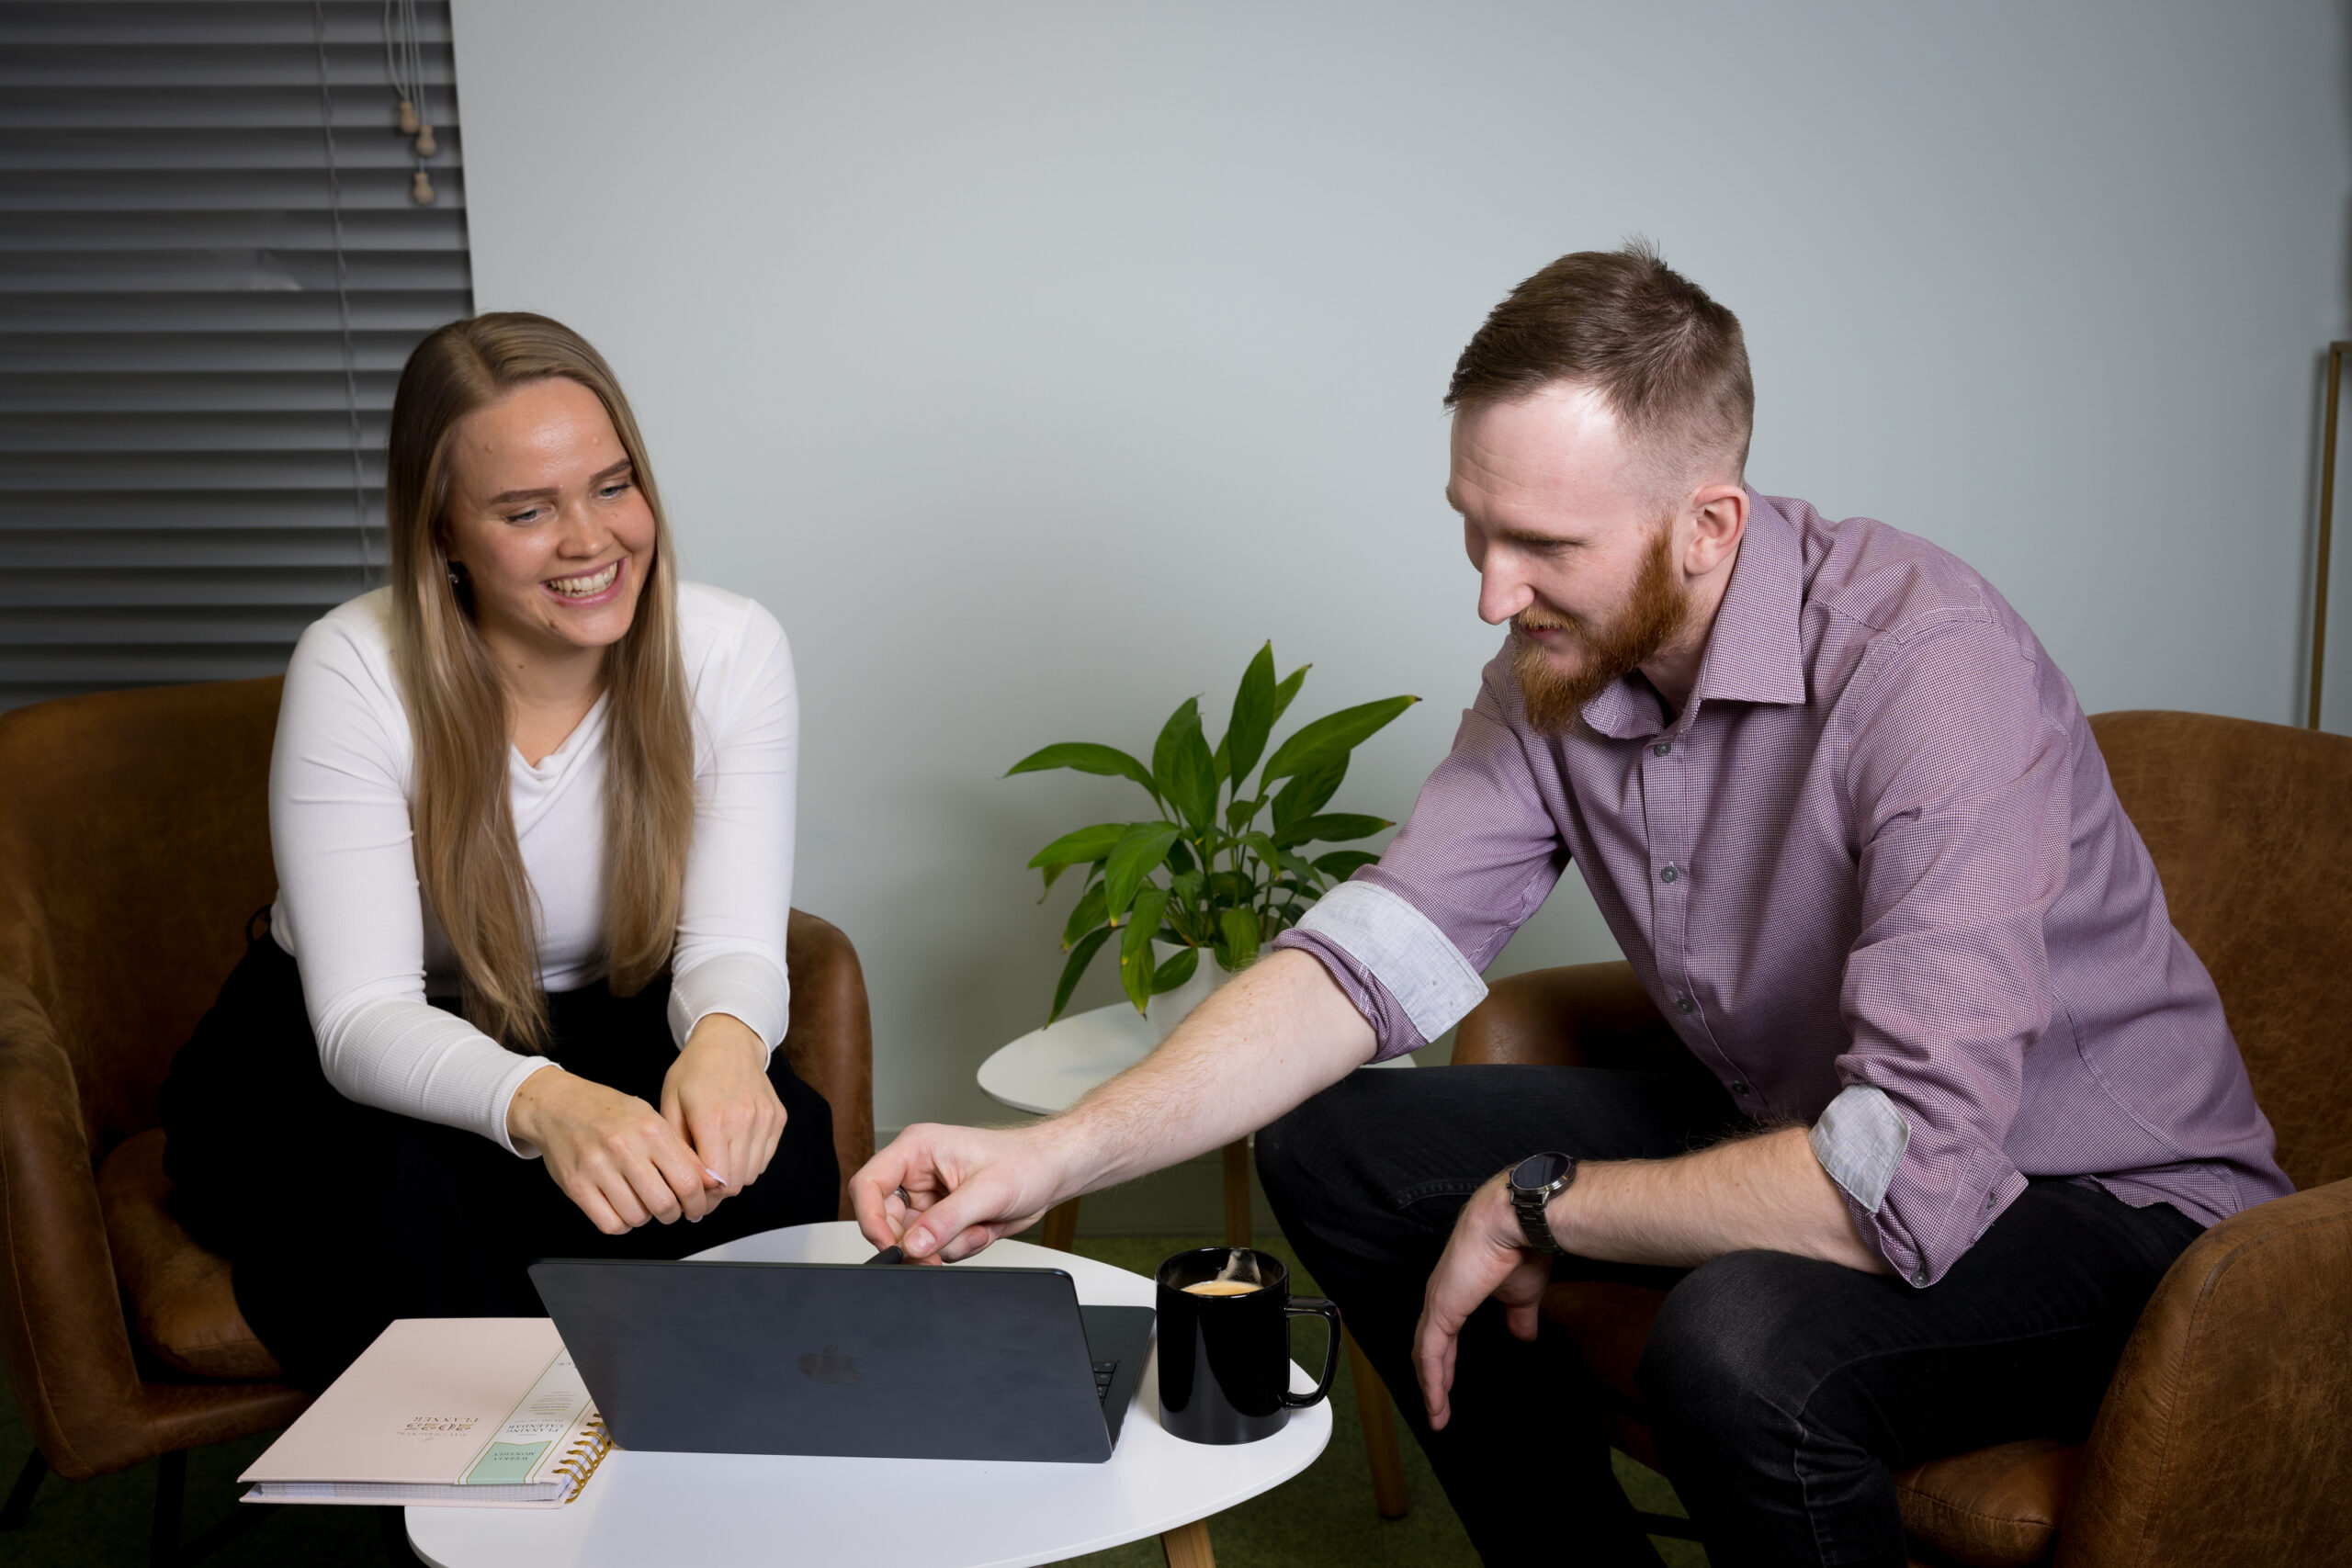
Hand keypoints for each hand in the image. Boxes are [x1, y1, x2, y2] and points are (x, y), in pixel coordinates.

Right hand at [507, 1067, 720, 1234]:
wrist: (559, 1106)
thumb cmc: (609, 1112)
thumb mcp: (652, 1120)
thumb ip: (683, 1153)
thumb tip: (712, 1183)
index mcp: (650, 1130)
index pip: (688, 1182)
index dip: (697, 1203)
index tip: (695, 1208)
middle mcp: (624, 1147)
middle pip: (664, 1204)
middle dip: (672, 1214)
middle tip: (670, 1210)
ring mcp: (597, 1167)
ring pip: (637, 1217)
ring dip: (645, 1218)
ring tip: (642, 1203)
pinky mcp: (576, 1185)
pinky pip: (609, 1224)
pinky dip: (621, 1224)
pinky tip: (621, 1209)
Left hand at [662, 1013, 786, 1199]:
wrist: (729, 1041)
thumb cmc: (693, 1071)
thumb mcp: (670, 1104)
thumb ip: (678, 1147)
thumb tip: (688, 1186)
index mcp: (712, 1119)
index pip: (714, 1180)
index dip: (701, 1194)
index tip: (690, 1193)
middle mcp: (744, 1120)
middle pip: (734, 1182)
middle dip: (716, 1191)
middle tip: (701, 1186)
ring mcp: (765, 1119)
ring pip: (751, 1174)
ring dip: (733, 1177)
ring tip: (717, 1164)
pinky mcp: (778, 1118)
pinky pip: (765, 1159)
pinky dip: (749, 1162)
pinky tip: (733, 1148)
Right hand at [850, 1123, 1077, 1262]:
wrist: (1052, 1172)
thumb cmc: (1026, 1162)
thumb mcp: (987, 1191)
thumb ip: (946, 1220)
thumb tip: (912, 1244)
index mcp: (917, 1149)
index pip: (869, 1184)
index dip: (870, 1218)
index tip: (889, 1245)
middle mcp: (916, 1173)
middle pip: (886, 1219)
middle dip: (917, 1241)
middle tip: (940, 1252)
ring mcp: (929, 1198)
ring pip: (912, 1239)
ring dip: (944, 1246)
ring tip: (978, 1229)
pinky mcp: (942, 1218)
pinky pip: (933, 1247)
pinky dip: (956, 1249)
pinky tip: (980, 1231)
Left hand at [1412, 1172, 1553, 1429]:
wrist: (1516, 1220)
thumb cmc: (1521, 1246)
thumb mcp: (1522, 1293)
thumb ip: (1518, 1316)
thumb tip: (1524, 1336)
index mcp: (1458, 1290)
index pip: (1443, 1333)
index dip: (1444, 1361)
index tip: (1449, 1387)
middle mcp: (1441, 1296)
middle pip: (1429, 1347)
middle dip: (1433, 1379)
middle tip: (1438, 1410)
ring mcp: (1438, 1303)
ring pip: (1425, 1354)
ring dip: (1431, 1387)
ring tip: (1437, 1417)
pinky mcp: (1441, 1310)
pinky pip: (1429, 1354)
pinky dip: (1432, 1381)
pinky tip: (1436, 1404)